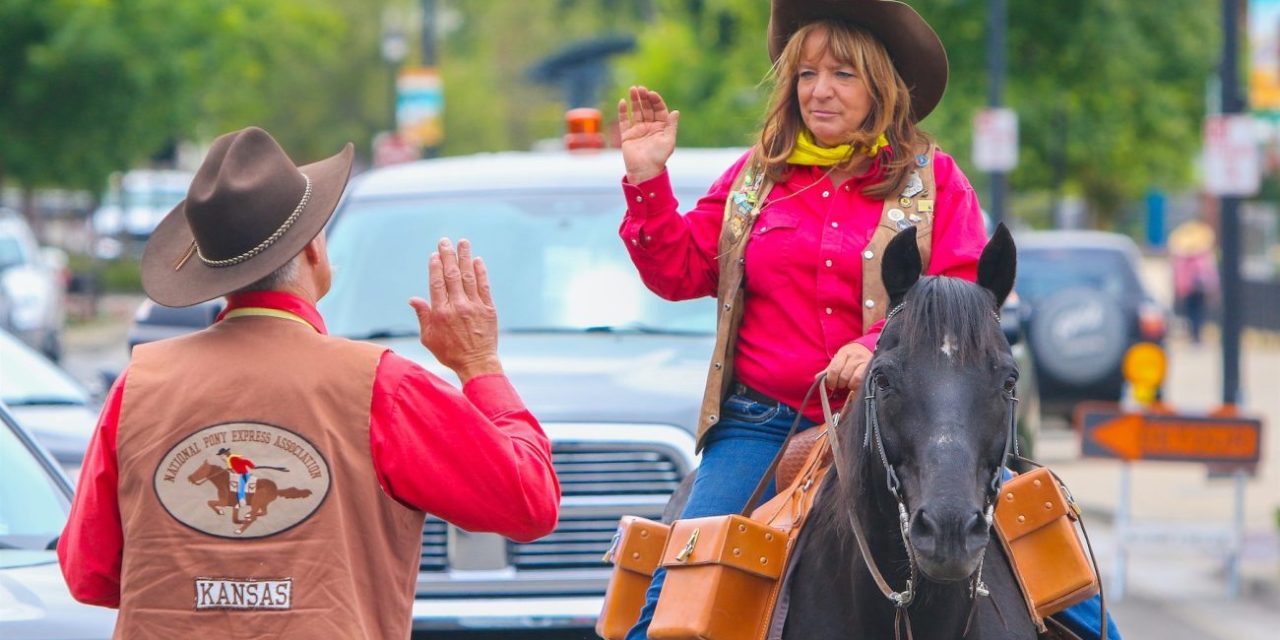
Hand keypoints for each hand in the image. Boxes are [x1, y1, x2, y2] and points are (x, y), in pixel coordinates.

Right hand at [409, 238, 502, 382]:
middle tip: (445, 241)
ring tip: (462, 242)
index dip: (435, 267)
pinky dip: (480, 272)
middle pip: (452, 275)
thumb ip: (423, 316)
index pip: (437, 283)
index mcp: (441, 313)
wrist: (477, 363)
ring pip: (468, 276)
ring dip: (465, 257)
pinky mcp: (488, 309)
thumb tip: (413, 299)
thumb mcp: (429, 338)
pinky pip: (484, 286)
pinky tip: (477, 260)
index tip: (434, 254)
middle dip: (448, 256)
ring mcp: (474, 306)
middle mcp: (457, 306)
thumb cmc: (450, 353)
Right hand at [618, 85, 678, 183]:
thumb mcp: (668, 141)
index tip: (652, 93)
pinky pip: (624, 120)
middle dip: (644, 97)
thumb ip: (671, 126)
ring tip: (632, 89)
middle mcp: (649, 126)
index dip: (656, 101)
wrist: (644, 170)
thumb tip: (676, 111)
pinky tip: (622, 102)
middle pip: (647, 108)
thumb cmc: (659, 157)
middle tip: (640, 88)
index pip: (659, 110)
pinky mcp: (627, 134)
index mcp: (661, 127)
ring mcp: (638, 130)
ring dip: (634, 100)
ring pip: (636, 111)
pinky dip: (622, 111)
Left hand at [821, 342, 872, 391]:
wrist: (865, 350)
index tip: (831, 385)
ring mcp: (864, 362)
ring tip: (849, 384)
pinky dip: (858, 386)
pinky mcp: (871, 369)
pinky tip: (856, 386)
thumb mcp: (838, 361)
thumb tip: (817, 378)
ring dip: (850, 386)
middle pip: (844, 377)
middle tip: (841, 385)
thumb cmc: (849, 358)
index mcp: (843, 353)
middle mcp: (854, 356)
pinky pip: (863, 381)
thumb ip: (828, 370)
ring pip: (854, 380)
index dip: (831, 381)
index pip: (834, 370)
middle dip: (840, 384)